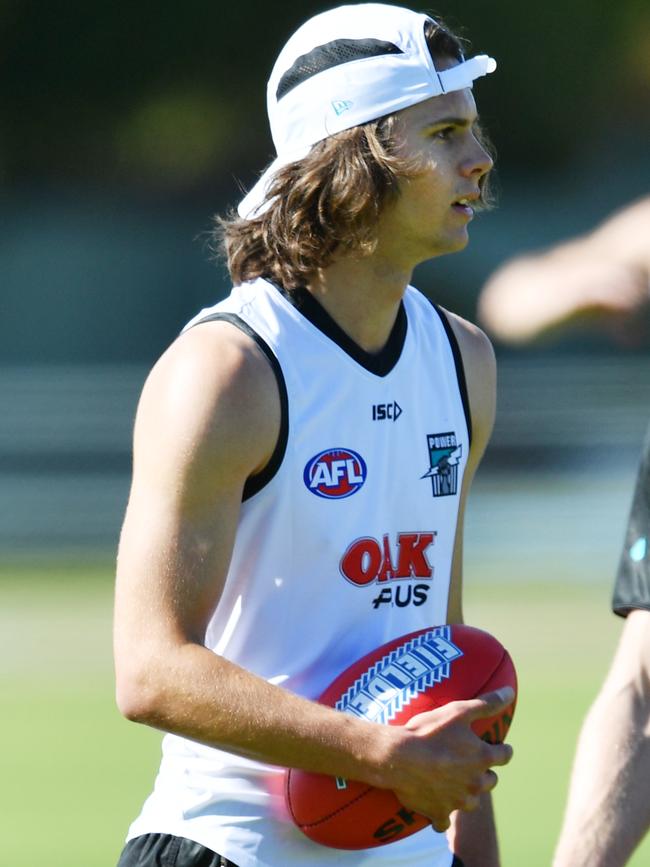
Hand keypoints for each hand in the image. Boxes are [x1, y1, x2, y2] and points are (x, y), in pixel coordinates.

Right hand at [384, 687, 513, 832]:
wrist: (398, 757)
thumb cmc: (429, 732)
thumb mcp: (459, 711)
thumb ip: (487, 703)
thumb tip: (511, 692)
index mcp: (483, 757)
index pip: (505, 755)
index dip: (501, 749)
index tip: (496, 746)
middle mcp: (475, 783)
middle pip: (490, 781)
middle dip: (483, 772)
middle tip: (468, 762)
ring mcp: (458, 801)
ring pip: (472, 802)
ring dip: (467, 793)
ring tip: (454, 782)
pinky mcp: (439, 813)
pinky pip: (444, 821)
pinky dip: (442, 815)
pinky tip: (436, 805)